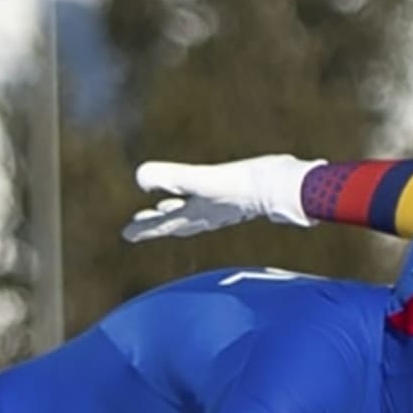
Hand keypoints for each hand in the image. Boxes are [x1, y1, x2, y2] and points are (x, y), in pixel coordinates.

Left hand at [122, 155, 318, 242]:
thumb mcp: (203, 179)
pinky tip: (208, 196)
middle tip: (136, 227)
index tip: (126, 234)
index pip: (165, 223)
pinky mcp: (240, 198)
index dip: (145, 227)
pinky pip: (213, 204)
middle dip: (156, 224)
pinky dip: (200, 203)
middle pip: (176, 221)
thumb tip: (138, 177)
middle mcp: (209, 214)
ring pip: (194, 214)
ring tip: (163, 208)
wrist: (286, 187)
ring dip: (176, 213)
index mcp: (197, 213)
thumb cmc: (246, 185)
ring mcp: (225, 208)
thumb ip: (172, 177)